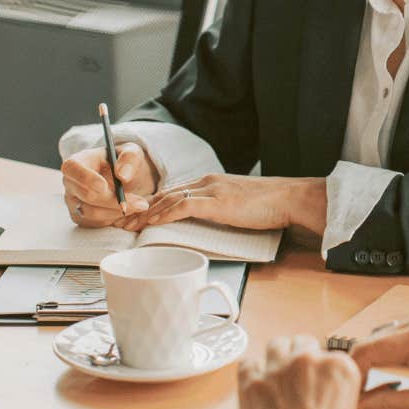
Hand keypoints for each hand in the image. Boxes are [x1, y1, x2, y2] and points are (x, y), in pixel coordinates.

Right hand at [60, 143, 158, 228]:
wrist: (125, 180)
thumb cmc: (124, 163)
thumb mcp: (132, 153)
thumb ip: (129, 158)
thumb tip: (122, 175)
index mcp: (77, 162)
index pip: (72, 169)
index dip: (86, 179)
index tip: (103, 186)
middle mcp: (70, 182)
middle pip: (86, 195)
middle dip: (113, 200)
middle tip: (140, 202)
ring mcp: (73, 201)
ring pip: (91, 213)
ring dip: (117, 211)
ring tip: (139, 205)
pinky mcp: (80, 217)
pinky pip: (95, 223)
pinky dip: (113, 219)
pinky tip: (125, 210)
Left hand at [120, 173, 324, 236]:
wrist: (289, 198)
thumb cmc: (268, 206)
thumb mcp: (237, 207)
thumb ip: (218, 211)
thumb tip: (204, 226)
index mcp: (209, 183)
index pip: (172, 192)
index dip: (150, 204)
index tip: (133, 217)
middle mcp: (206, 182)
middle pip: (164, 194)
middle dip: (139, 209)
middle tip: (120, 222)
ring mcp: (210, 190)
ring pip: (168, 199)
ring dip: (145, 214)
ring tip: (128, 226)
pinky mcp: (216, 201)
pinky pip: (183, 207)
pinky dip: (163, 214)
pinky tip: (150, 223)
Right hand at [352, 312, 408, 408]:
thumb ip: (391, 406)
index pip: (365, 352)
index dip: (350, 380)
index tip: (344, 403)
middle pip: (369, 345)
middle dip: (358, 375)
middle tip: (351, 406)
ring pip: (380, 343)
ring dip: (371, 368)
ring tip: (366, 399)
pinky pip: (396, 342)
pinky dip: (386, 362)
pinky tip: (386, 384)